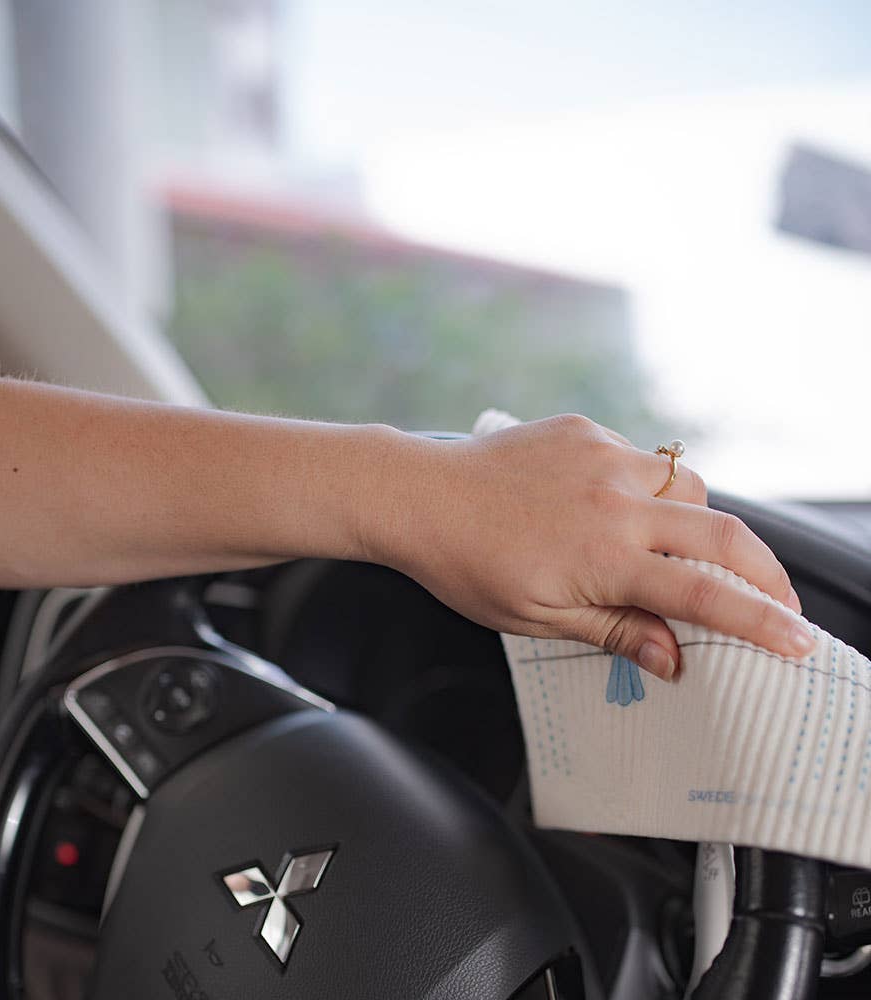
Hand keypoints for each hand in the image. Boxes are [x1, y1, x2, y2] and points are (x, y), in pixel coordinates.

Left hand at [375, 414, 813, 679]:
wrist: (421, 496)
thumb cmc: (468, 565)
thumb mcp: (536, 618)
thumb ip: (613, 631)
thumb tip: (673, 658)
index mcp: (604, 558)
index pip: (705, 595)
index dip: (762, 621)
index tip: (798, 640)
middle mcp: (614, 502)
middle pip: (724, 533)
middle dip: (766, 571)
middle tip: (779, 598)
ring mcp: (602, 458)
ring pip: (688, 487)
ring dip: (702, 522)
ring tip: (684, 551)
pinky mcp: (585, 432)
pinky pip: (643, 458)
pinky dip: (650, 488)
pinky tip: (622, 509)